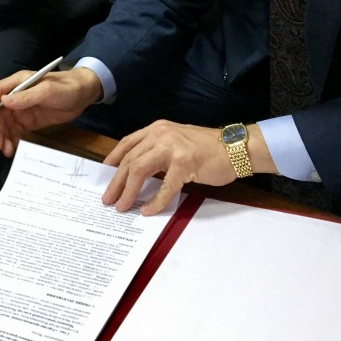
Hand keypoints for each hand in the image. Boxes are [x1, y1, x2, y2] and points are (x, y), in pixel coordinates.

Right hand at [0, 68, 101, 156]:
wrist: (84, 94)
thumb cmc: (67, 87)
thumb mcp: (48, 91)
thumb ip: (27, 96)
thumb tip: (4, 101)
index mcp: (18, 83)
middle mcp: (17, 96)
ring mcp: (22, 109)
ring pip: (6, 125)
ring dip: (3, 138)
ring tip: (5, 152)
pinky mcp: (29, 121)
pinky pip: (16, 131)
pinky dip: (12, 140)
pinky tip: (12, 149)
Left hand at [102, 121, 237, 215]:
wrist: (236, 148)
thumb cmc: (208, 147)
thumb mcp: (177, 140)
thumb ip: (158, 150)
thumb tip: (138, 172)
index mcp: (158, 129)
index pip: (128, 144)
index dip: (113, 159)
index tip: (105, 174)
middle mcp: (161, 135)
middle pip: (130, 160)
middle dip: (116, 182)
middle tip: (108, 199)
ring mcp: (172, 148)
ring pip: (140, 171)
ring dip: (128, 192)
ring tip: (122, 207)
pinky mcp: (184, 164)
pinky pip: (164, 188)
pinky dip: (155, 202)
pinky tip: (148, 211)